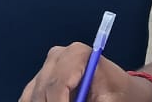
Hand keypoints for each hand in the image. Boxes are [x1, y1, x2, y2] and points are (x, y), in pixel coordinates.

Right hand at [18, 43, 151, 101]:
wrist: (121, 88)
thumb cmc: (119, 93)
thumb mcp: (110, 101)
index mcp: (78, 54)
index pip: (58, 85)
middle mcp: (58, 55)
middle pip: (43, 90)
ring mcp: (47, 65)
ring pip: (33, 94)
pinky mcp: (41, 76)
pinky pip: (30, 95)